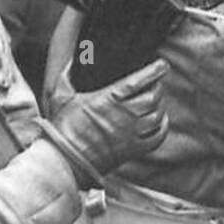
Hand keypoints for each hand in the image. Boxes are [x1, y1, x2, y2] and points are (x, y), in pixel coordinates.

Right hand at [46, 59, 169, 182]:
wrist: (65, 161)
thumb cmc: (62, 129)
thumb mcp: (61, 98)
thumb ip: (65, 77)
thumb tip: (69, 62)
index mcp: (108, 99)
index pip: (139, 80)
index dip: (155, 71)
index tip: (162, 65)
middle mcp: (123, 115)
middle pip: (153, 97)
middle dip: (157, 88)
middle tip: (155, 84)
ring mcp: (130, 134)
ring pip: (157, 116)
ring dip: (159, 107)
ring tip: (156, 102)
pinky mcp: (132, 150)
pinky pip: (157, 138)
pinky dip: (162, 128)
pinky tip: (159, 122)